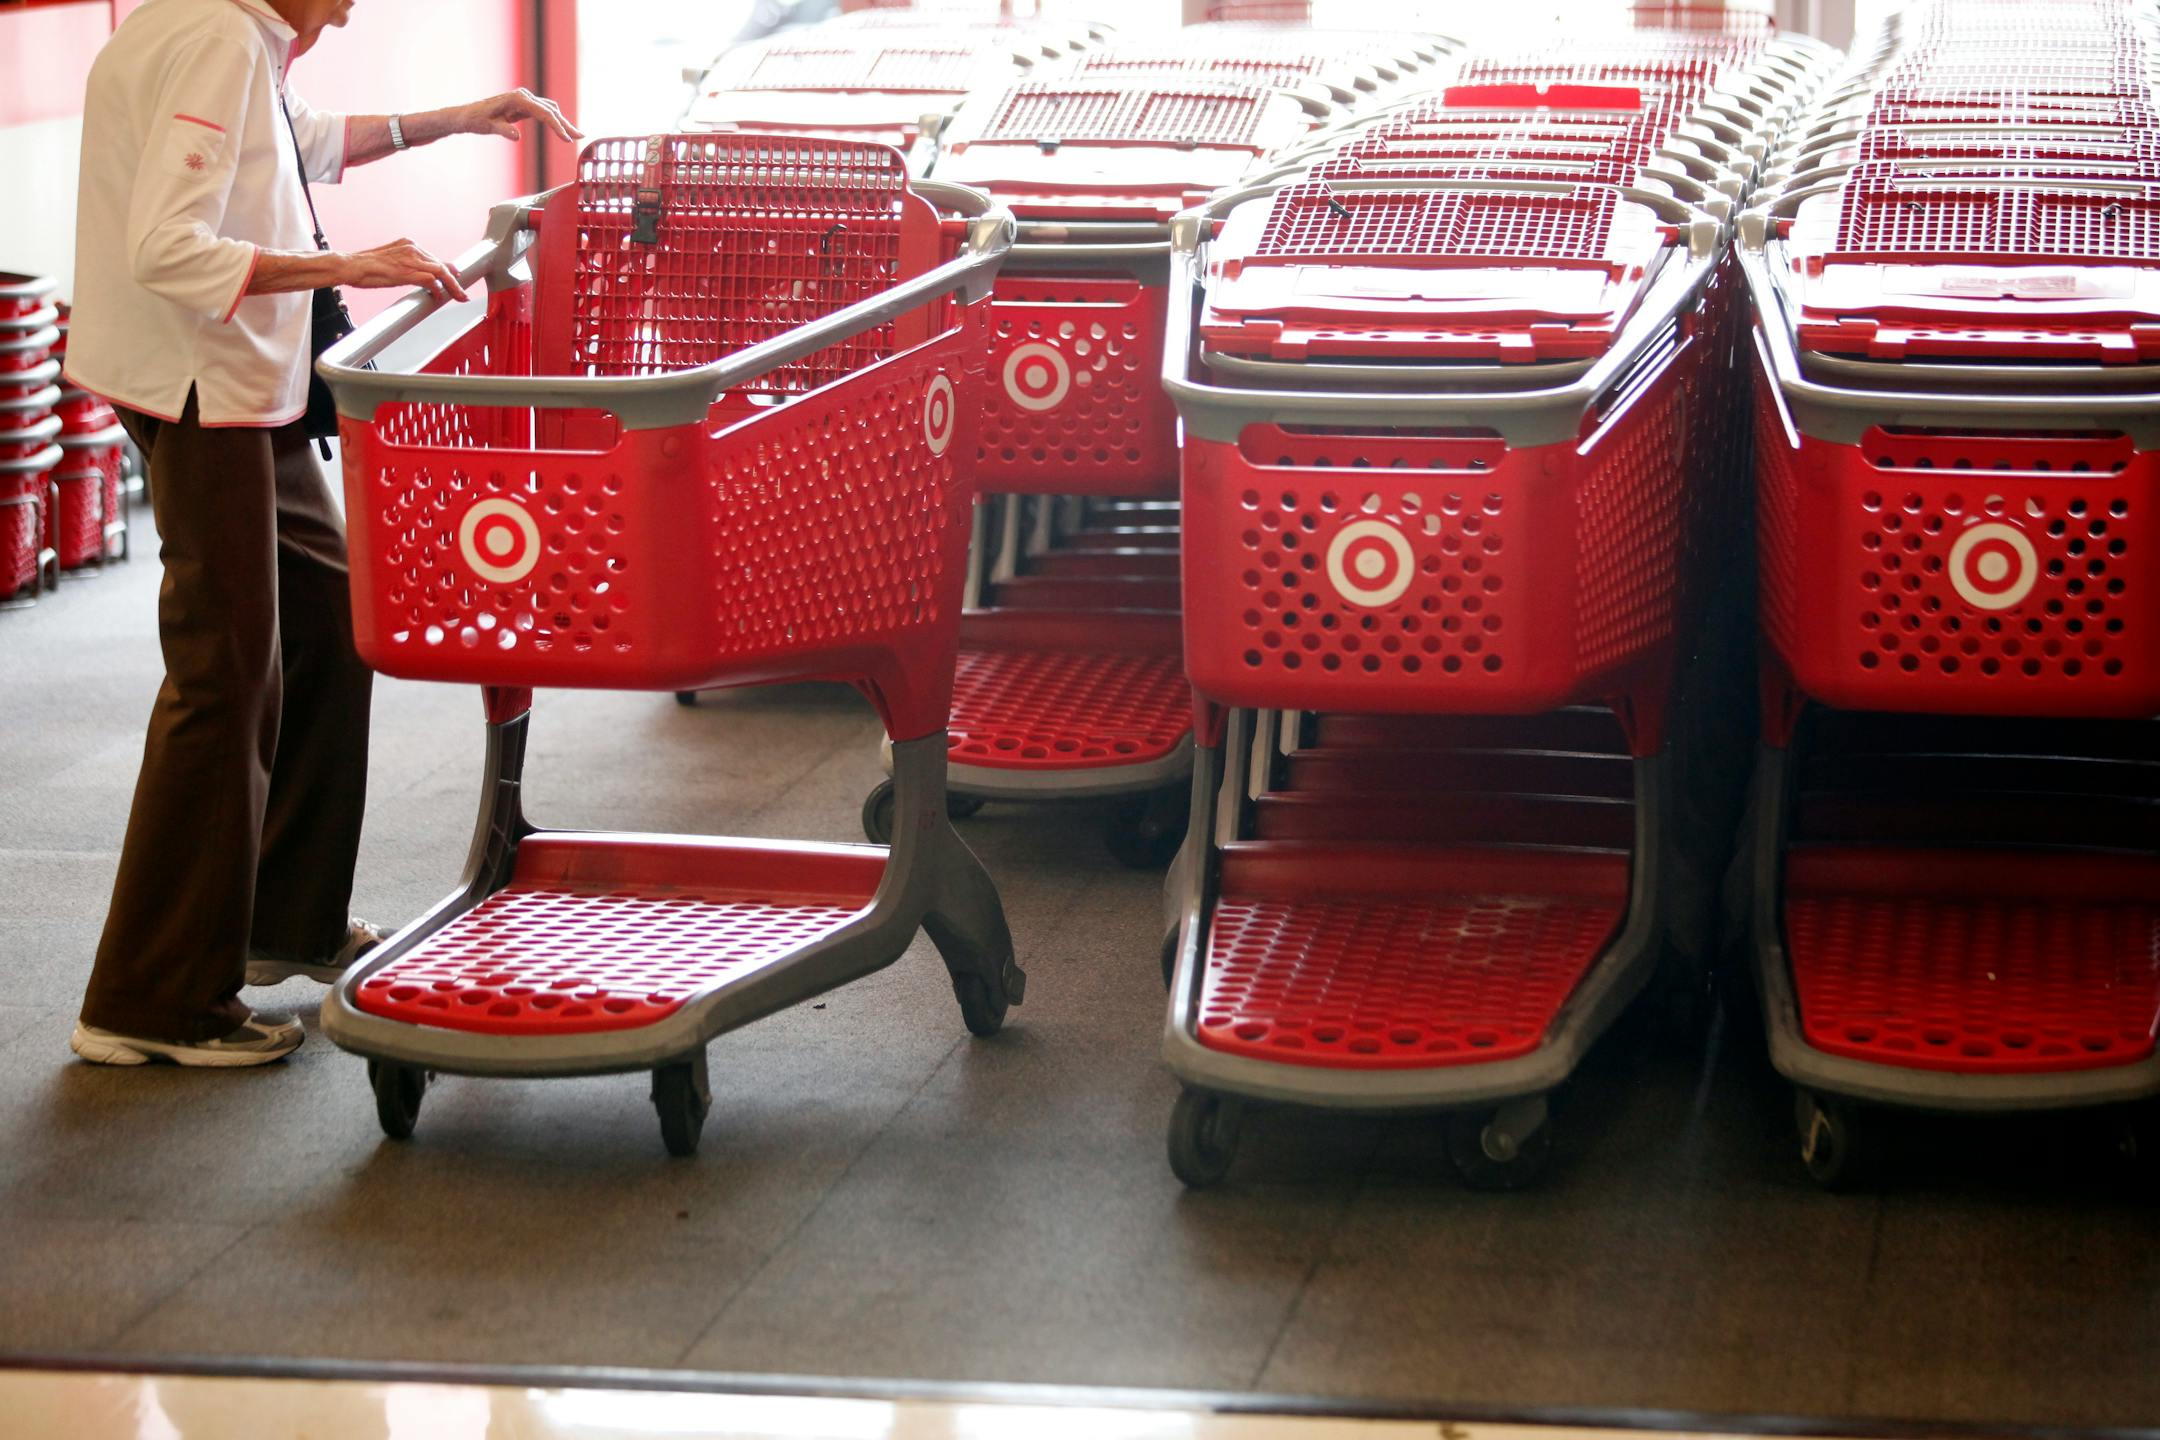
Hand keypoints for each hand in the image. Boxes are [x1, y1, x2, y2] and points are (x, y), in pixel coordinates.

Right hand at [339, 239, 468, 302]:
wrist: (348, 265)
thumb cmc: (365, 267)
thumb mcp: (391, 263)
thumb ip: (407, 266)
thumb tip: (420, 278)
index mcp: (408, 245)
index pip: (434, 258)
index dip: (449, 269)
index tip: (457, 278)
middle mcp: (411, 248)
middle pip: (441, 265)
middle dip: (455, 281)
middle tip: (462, 293)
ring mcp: (409, 259)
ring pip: (440, 271)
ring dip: (452, 286)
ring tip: (459, 297)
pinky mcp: (405, 271)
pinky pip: (430, 280)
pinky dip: (437, 289)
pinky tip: (438, 297)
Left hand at [457, 89, 581, 144]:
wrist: (467, 115)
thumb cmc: (475, 120)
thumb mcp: (487, 127)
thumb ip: (503, 130)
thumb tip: (517, 136)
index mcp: (516, 99)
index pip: (543, 113)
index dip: (557, 126)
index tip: (567, 138)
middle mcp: (523, 96)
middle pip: (550, 110)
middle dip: (566, 124)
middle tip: (580, 137)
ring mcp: (524, 99)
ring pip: (549, 110)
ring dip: (562, 122)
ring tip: (575, 135)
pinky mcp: (524, 105)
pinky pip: (543, 112)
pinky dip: (554, 121)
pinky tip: (561, 130)